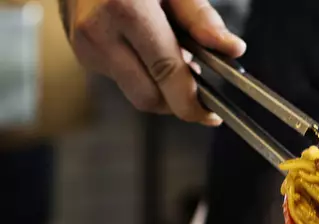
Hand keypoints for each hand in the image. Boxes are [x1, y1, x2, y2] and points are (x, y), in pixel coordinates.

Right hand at [65, 0, 245, 124]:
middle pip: (148, 97)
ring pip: (134, 92)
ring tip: (173, 55)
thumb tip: (232, 49)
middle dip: (176, 100)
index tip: (211, 114)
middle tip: (198, 84)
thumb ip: (201, 17)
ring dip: (159, 86)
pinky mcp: (81, 52)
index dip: (192, 103)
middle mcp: (99, 32)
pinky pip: (121, 78)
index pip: (166, 74)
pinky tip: (149, 49)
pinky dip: (142, 73)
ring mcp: (85, 45)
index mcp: (126, 10)